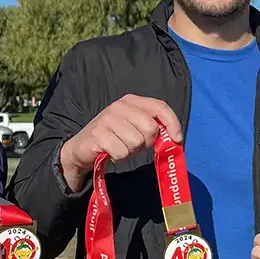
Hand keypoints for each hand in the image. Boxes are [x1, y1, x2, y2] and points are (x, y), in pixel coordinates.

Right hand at [59, 94, 182, 190]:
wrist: (82, 148)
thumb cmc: (114, 137)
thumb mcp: (134, 127)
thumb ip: (153, 127)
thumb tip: (175, 138)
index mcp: (131, 101)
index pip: (159, 107)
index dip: (172, 123)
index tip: (177, 139)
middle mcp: (119, 106)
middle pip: (150, 128)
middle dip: (146, 142)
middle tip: (135, 145)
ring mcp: (107, 119)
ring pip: (136, 142)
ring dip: (130, 151)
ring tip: (120, 146)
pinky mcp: (98, 134)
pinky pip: (122, 152)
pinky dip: (119, 157)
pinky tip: (111, 152)